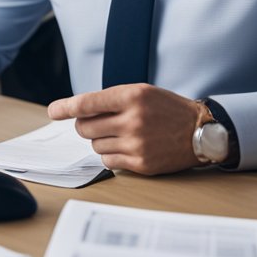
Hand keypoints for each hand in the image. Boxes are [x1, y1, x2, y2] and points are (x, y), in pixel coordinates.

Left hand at [47, 84, 207, 174]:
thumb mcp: (141, 92)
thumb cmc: (167, 109)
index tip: (54, 111)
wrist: (202, 131)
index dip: (65, 107)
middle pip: (84, 127)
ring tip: (122, 134)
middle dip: (86, 125)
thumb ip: (110, 100)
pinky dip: (111, 155)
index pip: (87, 103)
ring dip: (101, 140)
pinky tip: (127, 147)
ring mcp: (137, 144)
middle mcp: (133, 120)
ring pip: (94, 145)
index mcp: (132, 96)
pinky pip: (107, 161)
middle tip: (99, 123)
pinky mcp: (141, 164)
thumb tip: (74, 112)